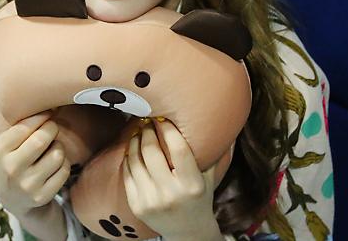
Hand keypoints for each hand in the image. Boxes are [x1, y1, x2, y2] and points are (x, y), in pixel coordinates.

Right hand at [0, 112, 71, 216]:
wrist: (11, 198)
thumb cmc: (14, 159)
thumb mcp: (9, 142)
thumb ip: (24, 124)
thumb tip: (52, 104)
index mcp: (1, 149)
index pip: (26, 125)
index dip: (42, 116)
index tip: (47, 114)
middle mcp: (11, 168)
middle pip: (42, 138)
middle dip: (52, 129)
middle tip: (51, 129)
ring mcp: (27, 184)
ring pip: (57, 154)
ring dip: (58, 147)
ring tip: (51, 149)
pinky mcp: (42, 196)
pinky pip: (64, 171)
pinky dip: (63, 164)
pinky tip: (54, 166)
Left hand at [123, 119, 222, 240]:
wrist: (188, 233)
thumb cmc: (200, 199)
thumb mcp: (210, 178)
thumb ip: (213, 152)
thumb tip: (220, 122)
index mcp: (192, 185)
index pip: (179, 149)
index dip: (169, 130)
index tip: (164, 118)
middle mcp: (171, 194)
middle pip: (152, 152)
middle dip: (148, 131)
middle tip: (148, 121)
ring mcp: (151, 201)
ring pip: (136, 161)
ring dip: (135, 141)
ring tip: (139, 132)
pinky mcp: (137, 206)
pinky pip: (128, 174)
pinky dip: (129, 158)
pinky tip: (133, 149)